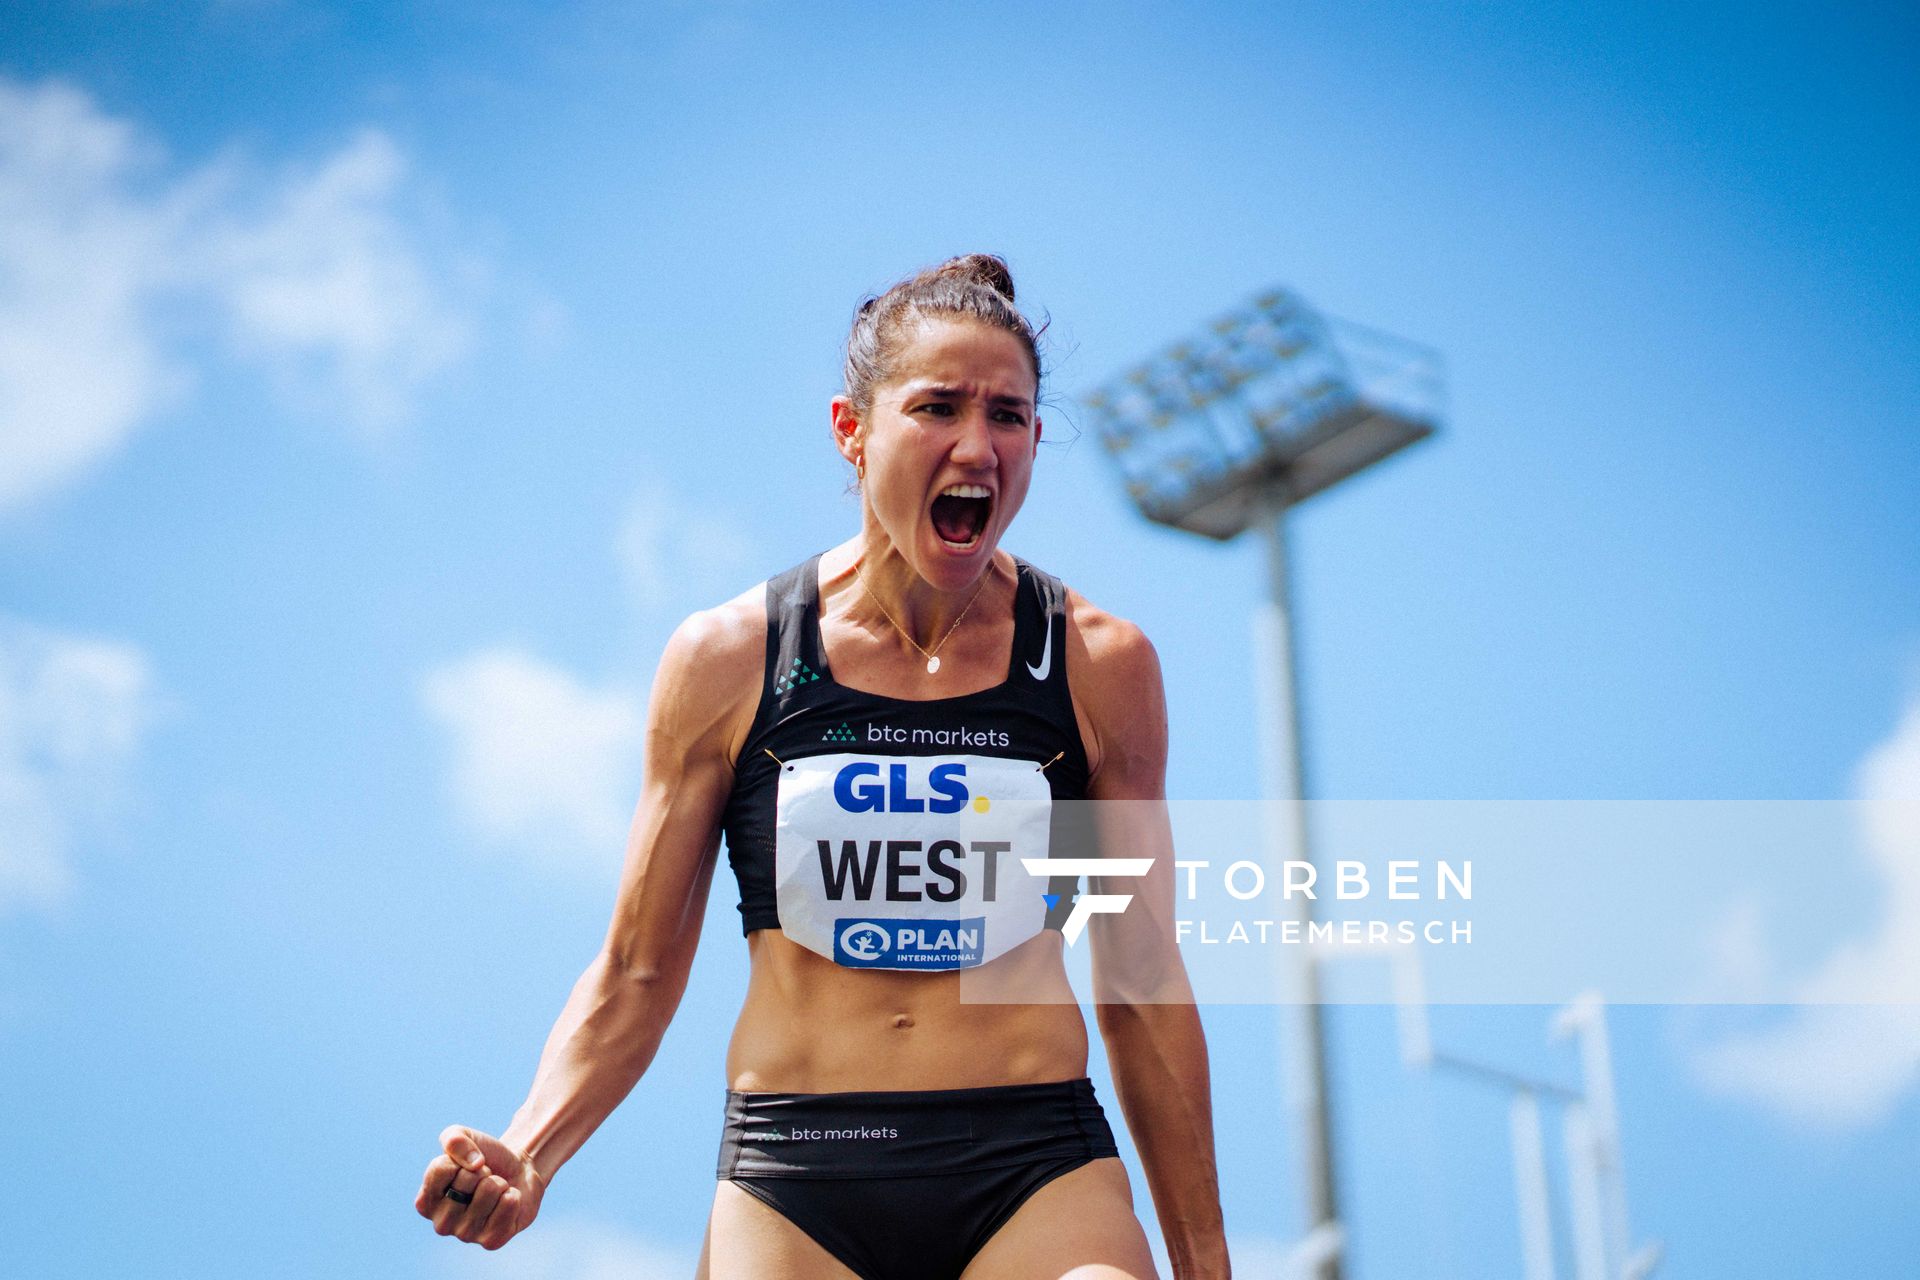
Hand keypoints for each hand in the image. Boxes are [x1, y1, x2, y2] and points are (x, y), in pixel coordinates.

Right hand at [415, 1124, 547, 1249]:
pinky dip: (513, 1195)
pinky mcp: (491, 1241)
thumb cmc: (483, 1157)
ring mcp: (466, 1235)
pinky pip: (508, 1205)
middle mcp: (441, 1224)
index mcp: (425, 1202)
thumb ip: (454, 1139)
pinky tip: (508, 1202)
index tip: (466, 1165)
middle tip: (484, 1179)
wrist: (516, 1171)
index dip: (461, 1157)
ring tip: (496, 1190)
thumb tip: (474, 1164)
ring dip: (499, 1183)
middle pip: (467, 1179)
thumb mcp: (463, 1136)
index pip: (441, 1168)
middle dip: (482, 1171)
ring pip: (490, 1190)